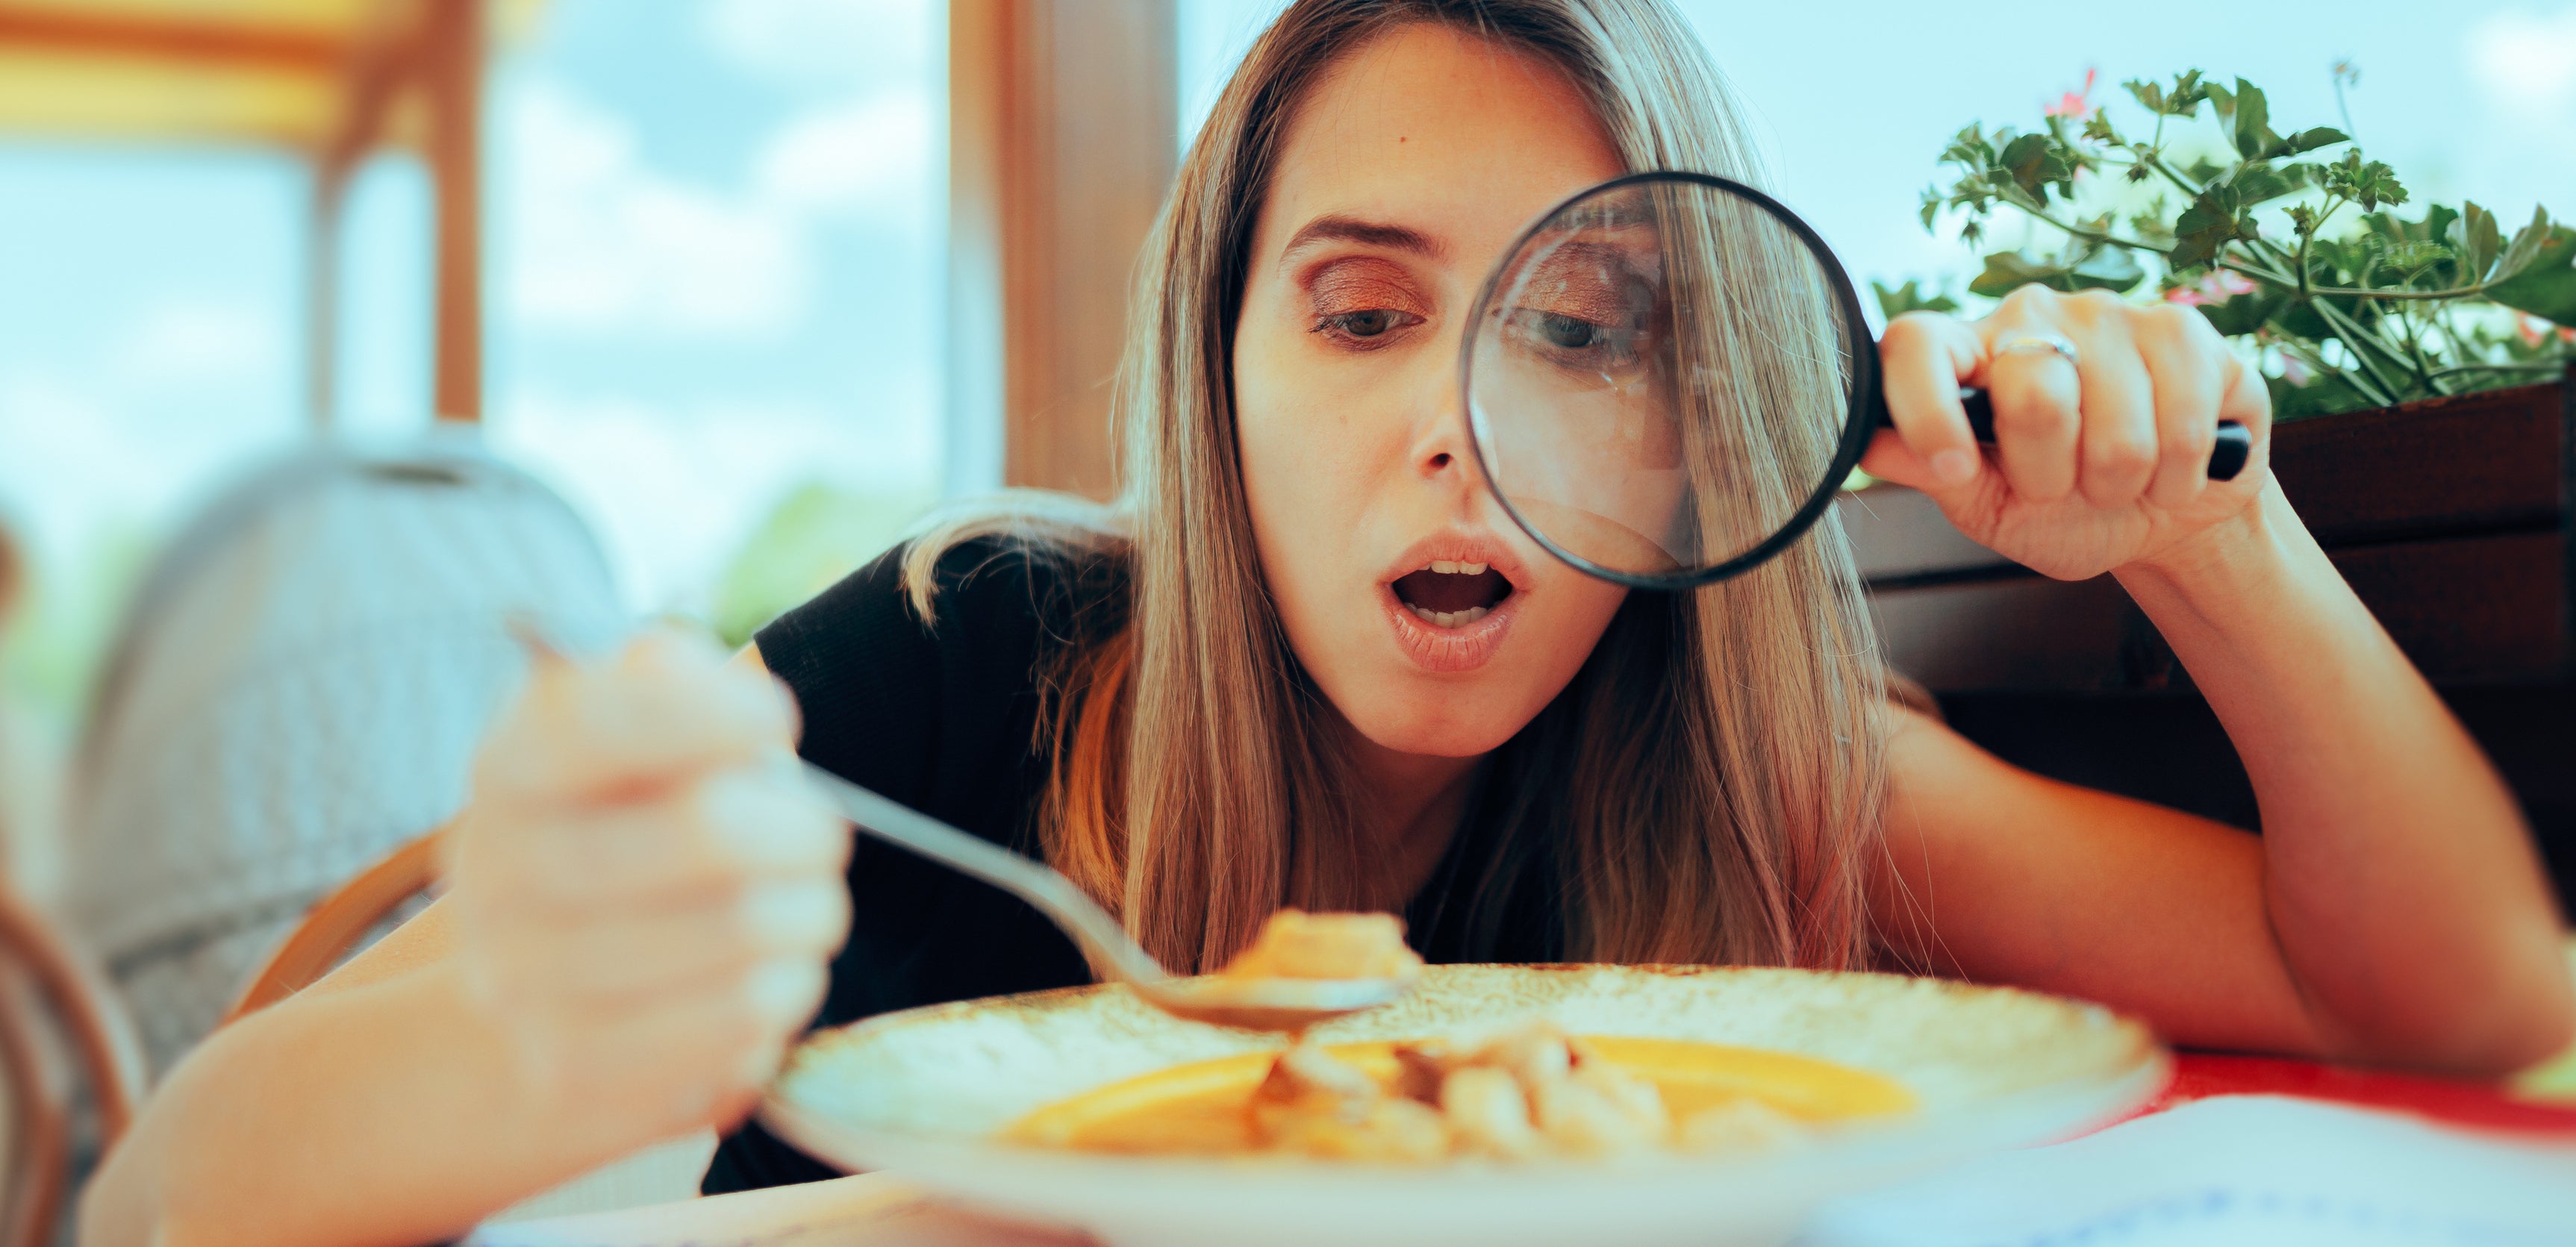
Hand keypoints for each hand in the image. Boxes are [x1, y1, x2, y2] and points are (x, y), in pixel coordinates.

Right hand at [443, 628, 849, 1139]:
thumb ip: (672, 682)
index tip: (775, 719)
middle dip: (800, 827)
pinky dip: (786, 990)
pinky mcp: (572, 1069)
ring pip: (738, 934)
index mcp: (508, 766)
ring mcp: (522, 982)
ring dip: (809, 912)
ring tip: (809, 905)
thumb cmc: (631, 822)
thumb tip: (724, 697)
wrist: (552, 973)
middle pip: (705, 833)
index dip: (715, 715)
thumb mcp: (639, 728)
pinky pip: (735, 1026)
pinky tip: (776, 972)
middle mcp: (493, 874)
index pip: (605, 725)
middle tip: (825, 833)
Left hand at [1862, 286, 2274, 580]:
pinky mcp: (2184, 329)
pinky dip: (2180, 472)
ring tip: (2119, 478)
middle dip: (2053, 473)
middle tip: (2064, 485)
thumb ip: (1929, 470)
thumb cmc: (2064, 511)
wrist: (2162, 516)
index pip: (1917, 343)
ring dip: (2120, 481)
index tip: (1955, 469)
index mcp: (1966, 354)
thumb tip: (1864, 444)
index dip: (1926, 408)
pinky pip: (2184, 424)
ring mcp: (2110, 313)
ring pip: (2117, 427)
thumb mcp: (1987, 505)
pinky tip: (2172, 466)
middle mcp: (2030, 316)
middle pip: (2032, 394)